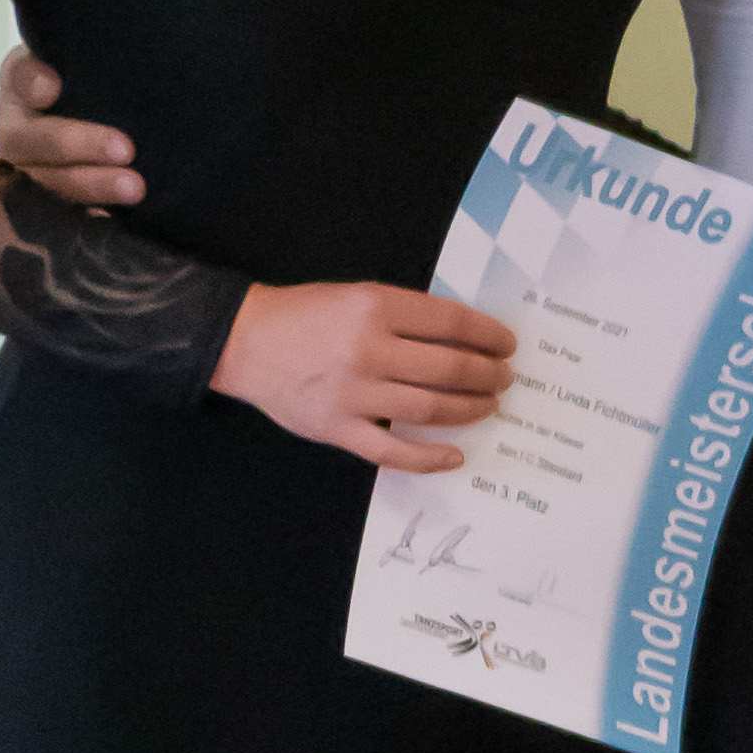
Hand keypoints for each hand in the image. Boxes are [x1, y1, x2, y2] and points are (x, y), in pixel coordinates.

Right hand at [0, 40, 142, 207]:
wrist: (96, 126)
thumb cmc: (92, 90)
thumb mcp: (86, 67)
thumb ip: (91, 61)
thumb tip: (101, 63)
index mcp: (20, 85)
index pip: (19, 77)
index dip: (32, 83)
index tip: (52, 88)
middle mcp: (13, 129)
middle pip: (34, 139)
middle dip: (79, 144)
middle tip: (125, 148)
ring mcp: (22, 172)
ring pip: (47, 183)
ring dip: (92, 186)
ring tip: (135, 187)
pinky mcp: (41, 207)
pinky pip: (60, 217)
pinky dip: (88, 218)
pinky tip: (112, 220)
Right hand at [210, 282, 515, 471]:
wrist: (246, 342)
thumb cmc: (306, 315)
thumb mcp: (358, 294)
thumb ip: (406, 314)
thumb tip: (465, 337)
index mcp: (376, 306)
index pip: (452, 323)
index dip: (489, 335)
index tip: (506, 344)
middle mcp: (368, 349)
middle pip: (450, 368)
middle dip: (488, 375)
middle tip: (504, 377)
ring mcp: (354, 394)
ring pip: (431, 408)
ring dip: (471, 409)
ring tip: (488, 405)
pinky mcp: (340, 429)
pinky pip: (394, 451)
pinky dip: (430, 458)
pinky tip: (454, 456)